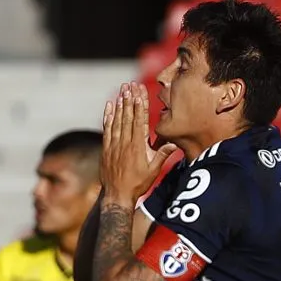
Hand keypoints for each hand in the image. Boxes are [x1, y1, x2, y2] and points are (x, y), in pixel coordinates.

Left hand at [101, 82, 176, 204]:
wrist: (117, 196)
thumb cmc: (138, 184)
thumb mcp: (154, 171)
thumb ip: (162, 155)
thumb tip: (173, 143)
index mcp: (138, 147)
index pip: (139, 121)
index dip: (139, 106)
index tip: (140, 93)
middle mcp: (125, 143)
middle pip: (128, 116)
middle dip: (129, 99)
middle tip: (130, 85)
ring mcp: (114, 145)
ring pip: (117, 120)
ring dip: (120, 104)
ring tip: (122, 90)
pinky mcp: (106, 148)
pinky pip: (107, 128)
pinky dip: (108, 116)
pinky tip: (109, 106)